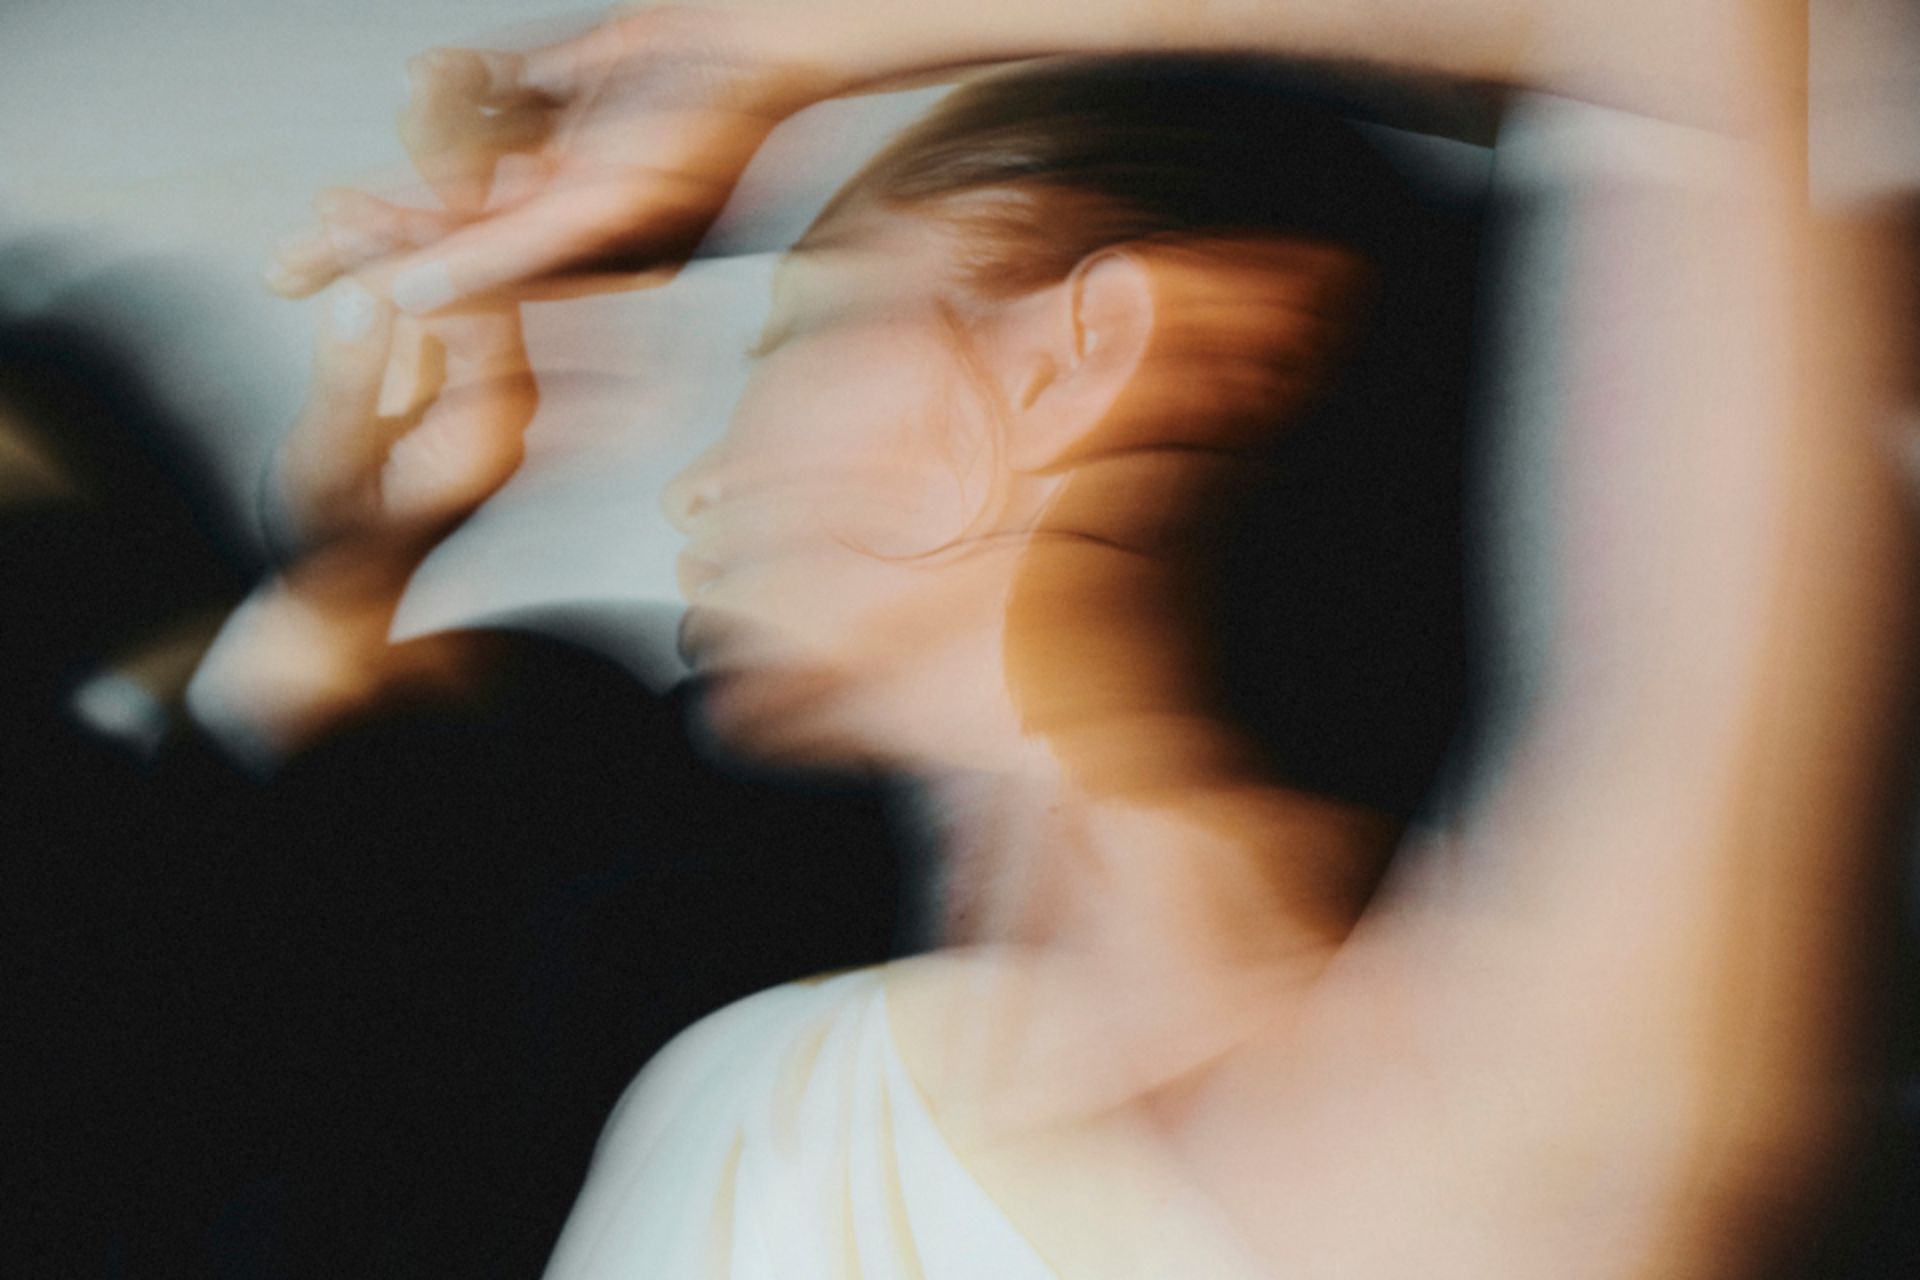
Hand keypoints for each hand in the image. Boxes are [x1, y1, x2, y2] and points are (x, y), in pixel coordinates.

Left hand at [264, 5, 840, 312]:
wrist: (760, 36)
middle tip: (282, 263)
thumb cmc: (704, 128)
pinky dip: (465, 80)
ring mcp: (575, 148)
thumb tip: (412, 299)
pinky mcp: (576, 84)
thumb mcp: (597, 208)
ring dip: (416, 148)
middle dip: (369, 240)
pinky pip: (502, 90)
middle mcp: (576, 210)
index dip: (389, 270)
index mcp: (586, 256)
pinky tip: (434, 69)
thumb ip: (505, 255)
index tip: (316, 273)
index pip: (468, 271)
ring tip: (346, 171)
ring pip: (466, 161)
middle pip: (449, 229)